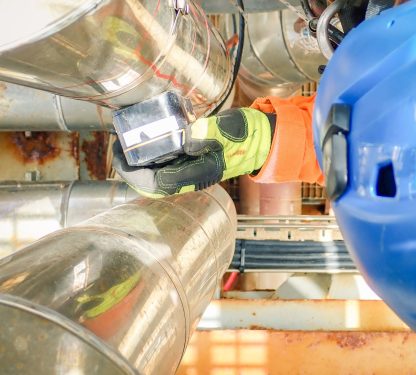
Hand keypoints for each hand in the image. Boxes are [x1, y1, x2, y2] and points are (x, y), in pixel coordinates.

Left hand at [113, 108, 274, 197]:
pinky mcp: (192, 161)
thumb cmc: (246, 135)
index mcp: (199, 175)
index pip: (159, 183)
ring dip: (139, 162)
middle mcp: (192, 176)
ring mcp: (192, 170)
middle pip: (153, 183)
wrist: (260, 139)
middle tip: (117, 148)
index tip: (120, 157)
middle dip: (131, 169)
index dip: (135, 174)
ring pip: (157, 173)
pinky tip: (146, 139)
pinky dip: (152, 154)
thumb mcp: (229, 130)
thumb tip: (184, 139)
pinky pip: (166, 163)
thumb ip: (208, 133)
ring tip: (126, 142)